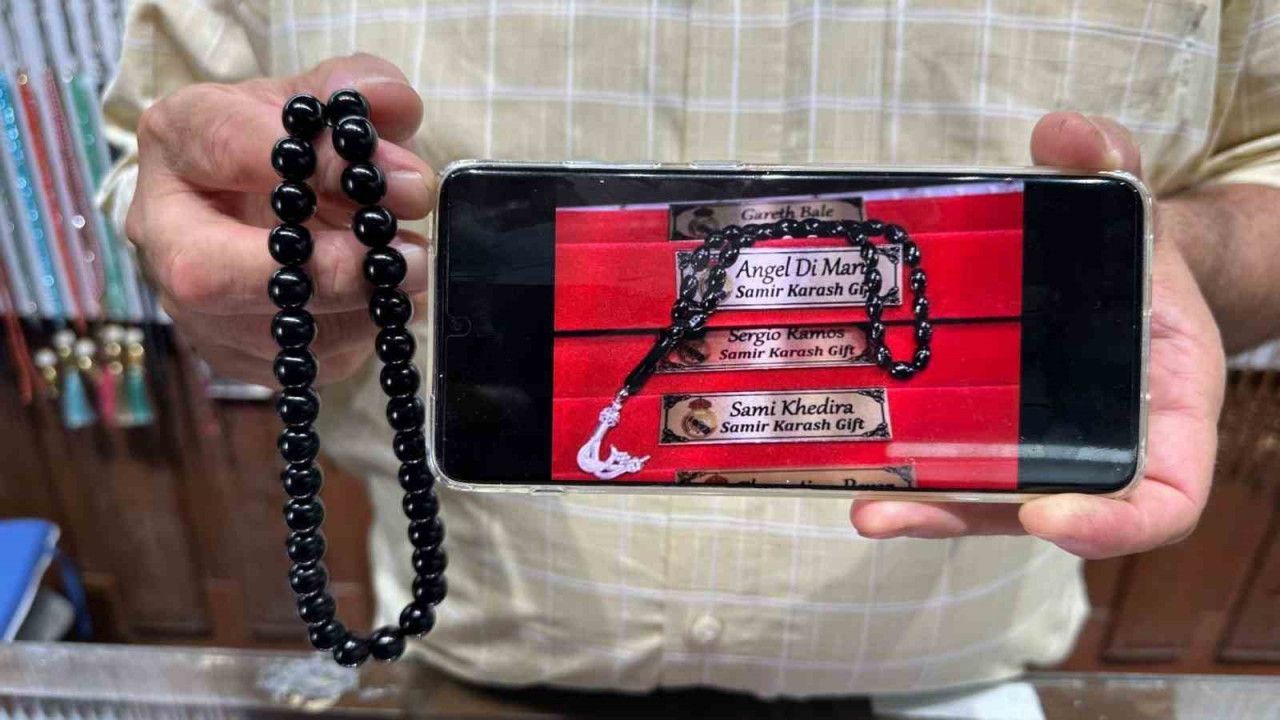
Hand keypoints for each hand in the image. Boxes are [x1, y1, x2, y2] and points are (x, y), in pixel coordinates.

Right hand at [126, 53, 433, 385]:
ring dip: (359, 308)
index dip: (312, 162)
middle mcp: (163, 229)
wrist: (273, 196)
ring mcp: (187, 304)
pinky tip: (386, 301)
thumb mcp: (321, 97)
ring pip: (266, 333)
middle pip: (210, 274)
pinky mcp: (230, 355)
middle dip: (323, 271)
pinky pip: (298, 366)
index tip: (395, 176)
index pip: (224, 145)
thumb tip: (393, 110)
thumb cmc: (292, 142)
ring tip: (412, 271)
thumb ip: (357, 89)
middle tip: (409, 256)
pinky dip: (357, 337)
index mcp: (177, 139)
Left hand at [850, 112, 1226, 558]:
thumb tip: (1065, 132)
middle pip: (1052, 511)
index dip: (1112, 523)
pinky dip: (919, 474)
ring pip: (996, 500)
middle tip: (892, 511)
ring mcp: (1049, 446)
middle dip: (973, 517)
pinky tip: (859, 466)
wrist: (1122, 271)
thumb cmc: (1137, 255)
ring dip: (928, 508)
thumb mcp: (1135, 203)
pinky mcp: (1002, 433)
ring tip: (862, 506)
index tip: (1044, 515)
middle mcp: (1110, 443)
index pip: (1165, 499)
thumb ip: (1111, 163)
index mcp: (1171, 410)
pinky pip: (967, 467)